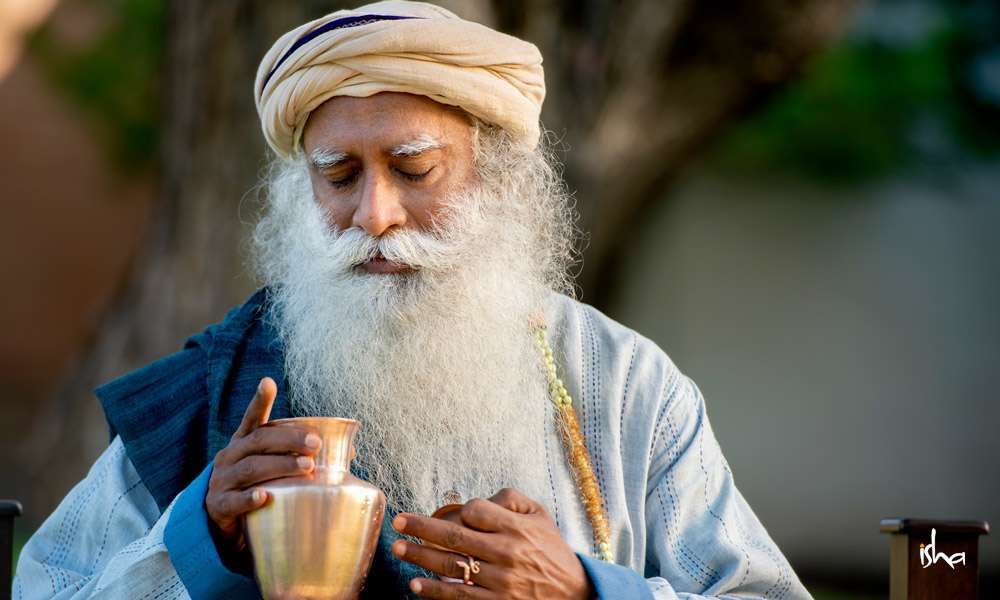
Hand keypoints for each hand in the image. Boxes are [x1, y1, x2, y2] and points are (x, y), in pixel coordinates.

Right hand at [205, 377, 320, 567]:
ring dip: (280, 466)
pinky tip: (265, 497)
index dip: (260, 400)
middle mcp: (230, 456)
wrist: (224, 523)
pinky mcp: (219, 505)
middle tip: (315, 444)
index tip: (268, 382)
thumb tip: (350, 450)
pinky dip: (250, 498)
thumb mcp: (274, 467)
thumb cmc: (257, 487)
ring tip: (306, 468)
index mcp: (244, 443)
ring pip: (251, 469)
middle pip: (258, 442)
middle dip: (288, 440)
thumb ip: (301, 456)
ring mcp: (222, 481)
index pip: (252, 419)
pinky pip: (234, 501)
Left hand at [391, 488, 594, 599]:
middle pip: (455, 537)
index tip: (451, 514)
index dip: (459, 511)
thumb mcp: (540, 516)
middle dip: (421, 528)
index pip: (476, 511)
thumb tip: (480, 499)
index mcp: (517, 528)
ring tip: (399, 549)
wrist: (573, 592)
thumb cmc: (551, 550)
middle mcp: (507, 553)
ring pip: (451, 567)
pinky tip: (416, 585)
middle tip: (398, 522)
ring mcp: (500, 581)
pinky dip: (435, 591)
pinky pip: (459, 597)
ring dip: (420, 557)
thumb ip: (511, 500)